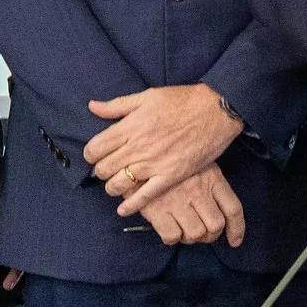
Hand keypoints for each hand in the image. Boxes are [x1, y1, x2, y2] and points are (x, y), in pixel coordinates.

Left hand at [85, 83, 243, 210]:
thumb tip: (92, 107)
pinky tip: (123, 210)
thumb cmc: (182, 100)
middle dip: (100, 171)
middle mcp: (138, 146)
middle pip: (104, 168)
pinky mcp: (170, 176)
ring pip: (119, 184)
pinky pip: (145, 196)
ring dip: (112, 187)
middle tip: (106, 170)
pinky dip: (131, 205)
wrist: (216, 110)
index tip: (95, 154)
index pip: (95, 147)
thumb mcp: (147, 96)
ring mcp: (154, 163)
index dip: (90, 154)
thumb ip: (117, 105)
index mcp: (130, 126)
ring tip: (115, 184)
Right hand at [137, 167, 246, 246]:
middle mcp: (198, 191)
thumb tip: (221, 215)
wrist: (137, 156)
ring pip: (196, 234)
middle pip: (216, 225)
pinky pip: (172, 236)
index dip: (237, 229)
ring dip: (191, 238)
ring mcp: (178, 201)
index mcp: (212, 178)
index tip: (234, 241)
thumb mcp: (197, 163)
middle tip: (202, 234)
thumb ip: (210, 185)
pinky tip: (169, 229)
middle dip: (210, 236)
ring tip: (183, 230)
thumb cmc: (170, 160)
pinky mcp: (158, 210)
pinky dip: (172, 238)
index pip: (233, 209)